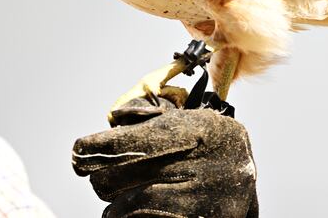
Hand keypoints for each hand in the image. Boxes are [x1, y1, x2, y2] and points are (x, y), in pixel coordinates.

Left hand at [72, 98, 257, 217]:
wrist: (246, 173)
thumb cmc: (213, 141)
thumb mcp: (188, 119)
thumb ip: (149, 121)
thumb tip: (111, 121)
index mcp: (182, 131)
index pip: (118, 144)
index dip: (92, 148)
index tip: (81, 151)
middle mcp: (185, 164)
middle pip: (111, 179)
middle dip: (102, 177)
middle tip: (103, 175)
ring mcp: (190, 197)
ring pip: (123, 208)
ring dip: (115, 205)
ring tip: (119, 200)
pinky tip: (135, 212)